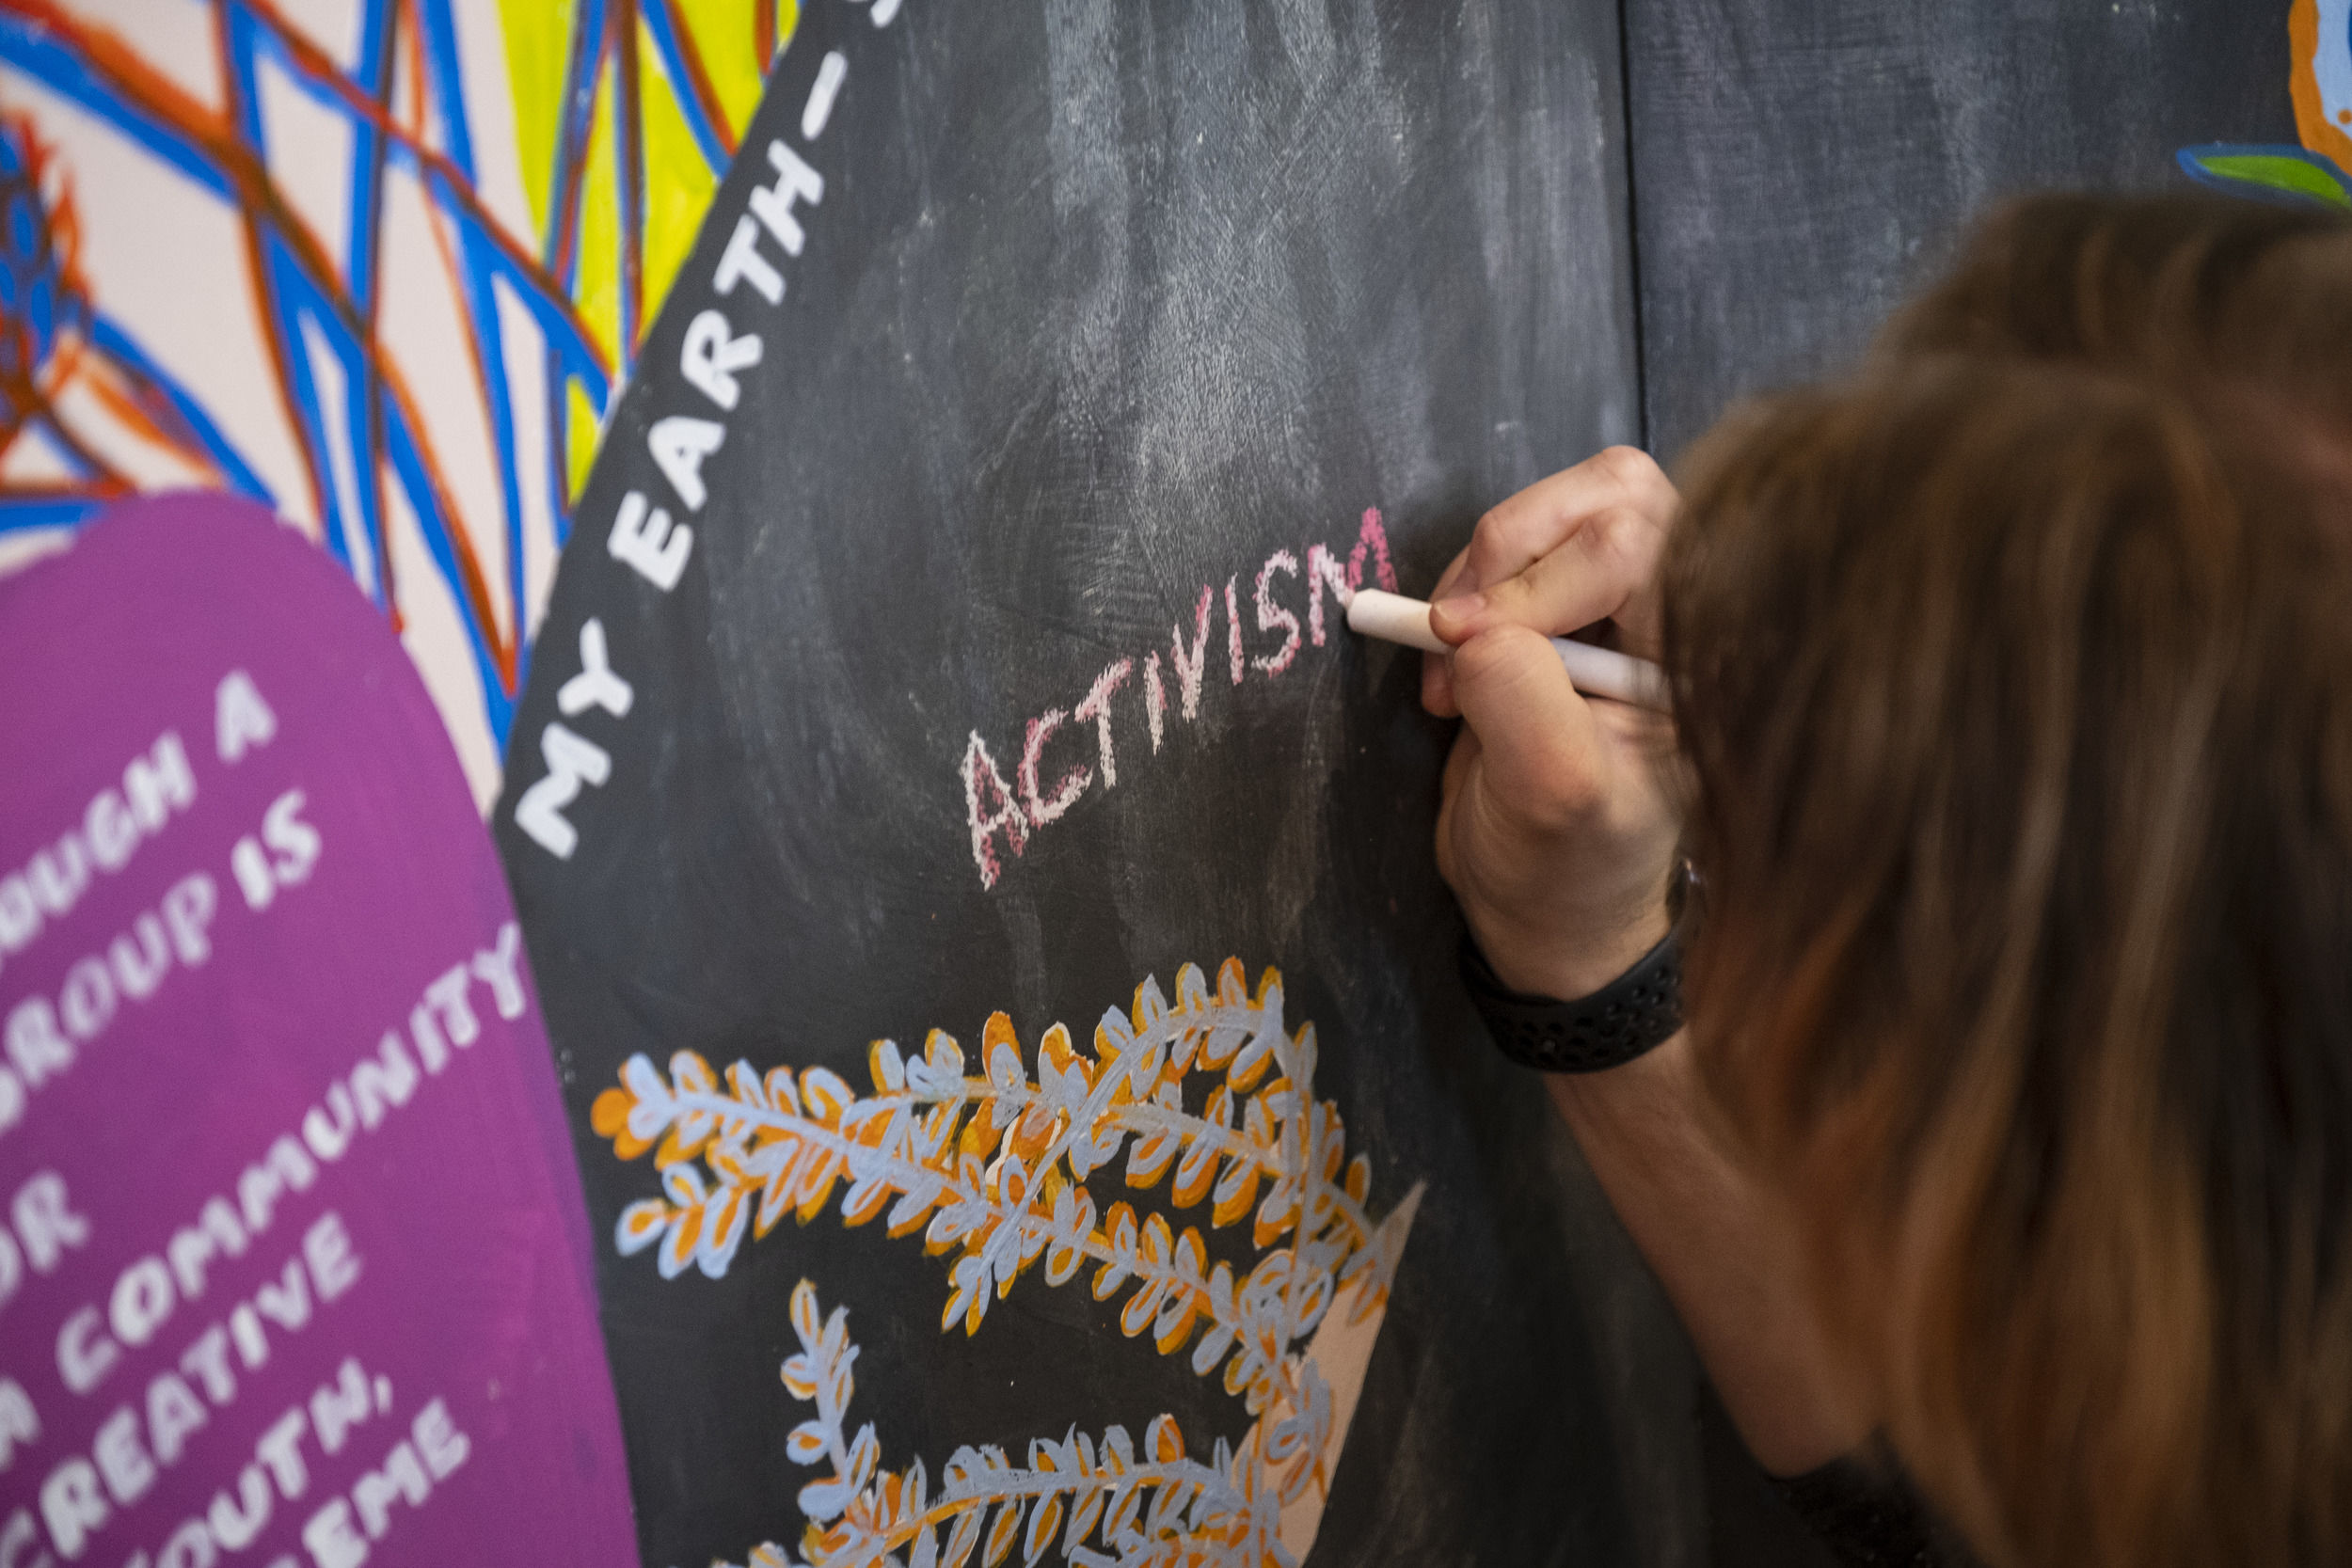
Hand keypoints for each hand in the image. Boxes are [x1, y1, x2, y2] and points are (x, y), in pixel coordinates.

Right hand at [1424, 447, 1683, 998]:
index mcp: (1706, 656)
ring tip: (1451, 669)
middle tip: (1457, 634)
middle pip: (1613, 492)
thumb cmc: (1567, 868)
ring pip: (1554, 508)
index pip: (1640, 545)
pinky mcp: (1562, 604)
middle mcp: (1676, 616)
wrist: (1539, 902)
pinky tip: (1453, 666)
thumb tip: (1474, 627)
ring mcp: (1620, 605)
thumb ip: (1523, 701)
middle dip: (1511, 552)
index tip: (1469, 643)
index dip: (1542, 580)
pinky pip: (1511, 546)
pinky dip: (1461, 592)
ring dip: (1477, 577)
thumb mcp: (1552, 798)